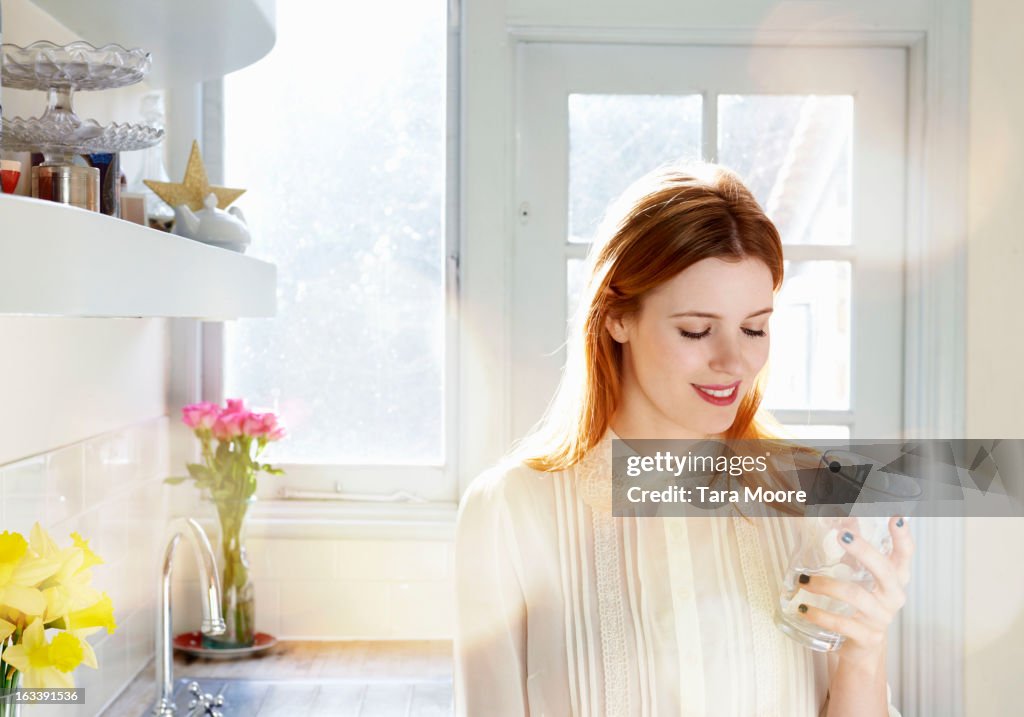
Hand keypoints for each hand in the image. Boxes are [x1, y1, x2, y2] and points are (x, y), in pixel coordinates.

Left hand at [796, 516, 914, 667]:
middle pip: (885, 570)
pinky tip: (804, 608)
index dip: (903, 537)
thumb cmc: (862, 604)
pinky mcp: (867, 637)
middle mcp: (894, 597)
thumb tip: (841, 515)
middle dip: (864, 551)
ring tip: (803, 580)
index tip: (897, 517)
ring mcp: (882, 618)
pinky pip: (843, 623)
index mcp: (895, 579)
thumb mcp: (861, 575)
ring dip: (826, 585)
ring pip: (856, 596)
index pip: (905, 555)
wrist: (863, 648)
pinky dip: (820, 615)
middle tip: (841, 535)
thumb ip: (853, 547)